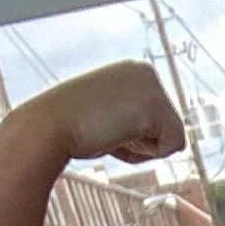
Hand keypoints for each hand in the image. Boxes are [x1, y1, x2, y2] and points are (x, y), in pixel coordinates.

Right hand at [31, 63, 184, 166]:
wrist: (50, 125)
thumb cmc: (73, 126)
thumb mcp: (110, 112)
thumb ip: (133, 115)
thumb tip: (155, 133)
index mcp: (136, 70)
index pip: (159, 119)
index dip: (135, 134)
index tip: (104, 123)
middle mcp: (147, 71)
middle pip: (170, 127)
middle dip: (142, 141)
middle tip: (107, 129)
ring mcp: (153, 86)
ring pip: (174, 138)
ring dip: (144, 148)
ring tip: (111, 132)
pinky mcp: (155, 106)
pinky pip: (173, 148)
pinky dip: (148, 154)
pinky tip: (119, 138)